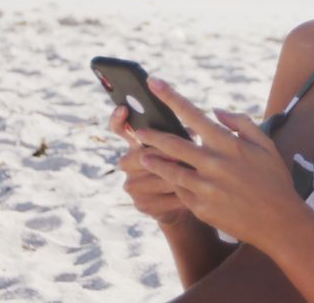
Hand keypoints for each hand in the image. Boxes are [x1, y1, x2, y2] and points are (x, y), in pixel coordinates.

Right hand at [108, 105, 190, 226]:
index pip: (119, 128)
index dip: (118, 118)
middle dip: (162, 155)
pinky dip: (180, 194)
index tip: (124, 108)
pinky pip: (162, 198)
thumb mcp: (182, 145)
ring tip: (193, 173)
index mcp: (134, 143)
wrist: (186, 198)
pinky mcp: (141, 205)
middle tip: (179, 155)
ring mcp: (132, 186)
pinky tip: (195, 192)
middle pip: (140, 155)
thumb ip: (179, 135)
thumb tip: (190, 131)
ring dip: (175, 175)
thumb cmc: (186, 163)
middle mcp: (127, 164)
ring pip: (154, 178)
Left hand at [134, 77, 303, 250]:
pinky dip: (174, 184)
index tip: (153, 83)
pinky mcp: (201, 208)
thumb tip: (215, 110)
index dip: (170, 97)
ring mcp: (205, 187)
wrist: (279, 222)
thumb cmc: (274, 180)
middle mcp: (213, 163)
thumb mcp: (265, 145)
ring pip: (169, 169)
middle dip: (151, 134)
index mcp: (228, 144)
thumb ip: (241, 123)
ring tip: (142, 155)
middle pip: (172, 143)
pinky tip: (168, 180)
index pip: (192, 114)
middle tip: (139, 130)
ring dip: (153, 160)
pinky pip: (180, 191)